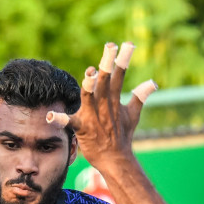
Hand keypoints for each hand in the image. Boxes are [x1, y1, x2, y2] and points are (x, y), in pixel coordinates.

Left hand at [46, 42, 157, 171]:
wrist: (115, 159)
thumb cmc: (122, 136)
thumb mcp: (133, 115)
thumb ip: (141, 96)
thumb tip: (153, 82)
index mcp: (115, 100)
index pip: (120, 76)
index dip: (123, 60)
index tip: (128, 44)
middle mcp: (105, 105)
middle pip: (107, 81)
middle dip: (108, 64)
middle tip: (110, 46)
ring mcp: (93, 117)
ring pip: (90, 98)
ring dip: (90, 86)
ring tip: (90, 73)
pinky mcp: (81, 128)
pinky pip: (69, 122)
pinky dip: (60, 120)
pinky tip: (50, 116)